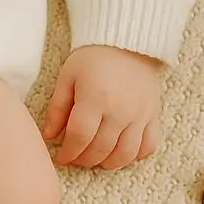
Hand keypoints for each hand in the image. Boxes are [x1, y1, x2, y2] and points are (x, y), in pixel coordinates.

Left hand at [41, 44, 162, 169]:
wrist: (125, 40)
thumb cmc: (92, 57)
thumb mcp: (68, 76)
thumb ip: (57, 108)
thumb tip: (49, 136)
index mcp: (94, 99)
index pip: (79, 137)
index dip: (68, 152)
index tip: (61, 156)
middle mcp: (119, 111)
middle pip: (100, 149)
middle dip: (84, 159)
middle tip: (75, 157)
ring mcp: (139, 115)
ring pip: (124, 154)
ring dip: (107, 163)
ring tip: (95, 158)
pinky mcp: (153, 115)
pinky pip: (148, 146)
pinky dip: (134, 157)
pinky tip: (120, 153)